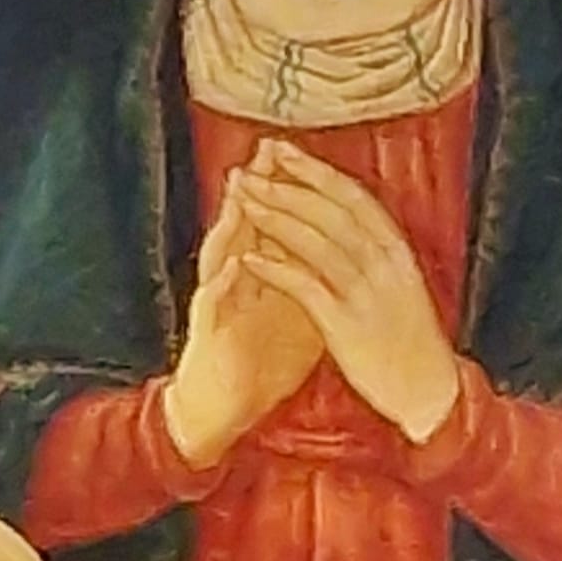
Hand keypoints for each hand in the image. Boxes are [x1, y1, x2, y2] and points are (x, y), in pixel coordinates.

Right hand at [164, 148, 324, 465]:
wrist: (228, 408)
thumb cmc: (263, 360)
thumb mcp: (300, 313)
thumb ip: (319, 279)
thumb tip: (353, 252)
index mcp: (262, 273)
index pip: (273, 221)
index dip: (289, 190)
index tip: (302, 155)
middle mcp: (236, 280)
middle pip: (244, 226)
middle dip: (258, 189)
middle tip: (267, 152)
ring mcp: (218, 304)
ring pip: (220, 255)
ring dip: (230, 225)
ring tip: (240, 194)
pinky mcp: (208, 333)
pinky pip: (213, 306)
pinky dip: (223, 285)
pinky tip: (234, 266)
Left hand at [235, 142, 460, 442]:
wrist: (429, 391)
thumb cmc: (411, 339)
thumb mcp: (403, 284)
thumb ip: (376, 252)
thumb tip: (344, 218)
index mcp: (397, 252)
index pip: (353, 197)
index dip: (316, 171)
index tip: (284, 151)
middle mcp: (384, 265)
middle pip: (329, 212)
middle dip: (287, 186)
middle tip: (251, 168)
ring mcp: (365, 294)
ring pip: (315, 243)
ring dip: (275, 217)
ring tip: (244, 200)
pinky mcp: (346, 325)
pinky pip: (306, 288)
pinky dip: (276, 268)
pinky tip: (250, 256)